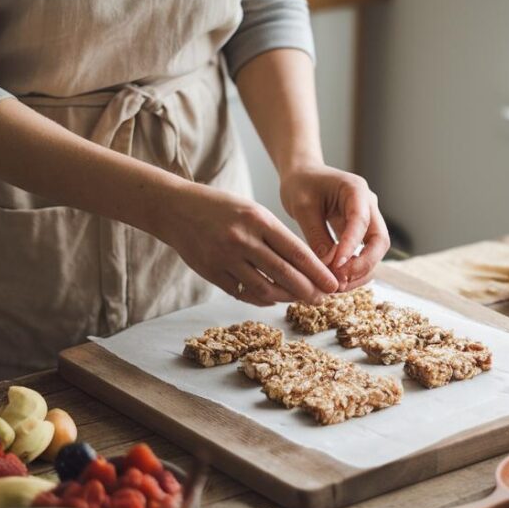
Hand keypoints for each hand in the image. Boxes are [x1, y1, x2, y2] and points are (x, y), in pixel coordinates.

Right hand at [159, 183, 338, 305]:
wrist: (176, 208)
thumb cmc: (221, 208)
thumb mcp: (252, 211)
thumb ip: (275, 236)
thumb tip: (304, 266)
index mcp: (258, 220)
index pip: (296, 251)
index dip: (317, 272)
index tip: (332, 284)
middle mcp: (242, 239)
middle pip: (283, 274)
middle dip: (307, 291)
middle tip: (321, 299)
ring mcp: (224, 258)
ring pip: (264, 289)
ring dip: (285, 298)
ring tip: (298, 299)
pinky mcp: (211, 272)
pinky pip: (242, 293)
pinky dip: (260, 298)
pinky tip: (272, 298)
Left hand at [279, 164, 389, 291]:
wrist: (302, 176)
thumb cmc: (301, 184)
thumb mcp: (302, 206)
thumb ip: (316, 234)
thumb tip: (328, 265)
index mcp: (356, 190)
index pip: (361, 221)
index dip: (351, 245)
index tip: (336, 266)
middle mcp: (368, 205)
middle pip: (379, 240)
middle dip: (363, 265)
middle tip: (340, 282)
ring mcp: (368, 219)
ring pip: (375, 252)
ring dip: (359, 272)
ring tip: (336, 287)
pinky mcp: (360, 232)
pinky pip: (364, 254)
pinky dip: (353, 270)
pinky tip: (336, 281)